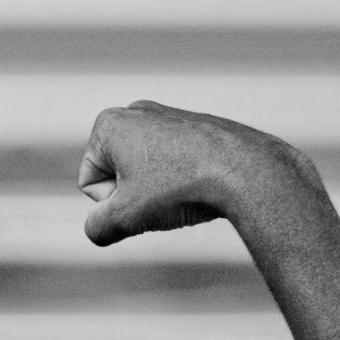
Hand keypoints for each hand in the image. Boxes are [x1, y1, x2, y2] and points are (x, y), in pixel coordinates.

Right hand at [77, 100, 319, 245]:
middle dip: (135, 196)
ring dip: (159, 191)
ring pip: (146, 173)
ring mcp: (168, 115)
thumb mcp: (125, 218)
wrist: (248, 172)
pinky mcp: (196, 126)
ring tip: (184, 191)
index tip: (144, 199)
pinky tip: (202, 185)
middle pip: (117, 176)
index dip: (114, 204)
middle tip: (164, 197)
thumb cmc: (180, 189)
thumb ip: (96, 227)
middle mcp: (135, 112)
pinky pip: (173, 166)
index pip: (91, 184)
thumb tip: (98, 227)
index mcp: (109, 124)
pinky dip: (182, 181)